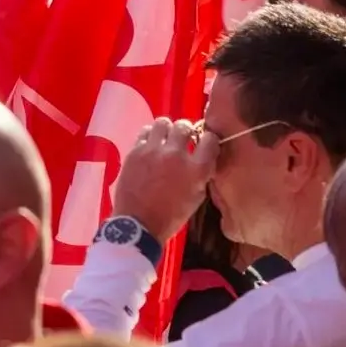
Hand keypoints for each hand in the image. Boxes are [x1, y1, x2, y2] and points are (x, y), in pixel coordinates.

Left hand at [111, 118, 216, 240]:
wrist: (138, 223)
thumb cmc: (171, 215)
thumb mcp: (197, 196)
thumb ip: (202, 174)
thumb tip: (202, 158)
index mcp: (197, 169)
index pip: (210, 139)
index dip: (209, 139)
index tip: (205, 143)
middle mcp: (176, 155)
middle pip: (185, 126)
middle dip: (186, 131)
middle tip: (183, 139)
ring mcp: (153, 151)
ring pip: (163, 122)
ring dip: (167, 129)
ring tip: (166, 139)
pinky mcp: (135, 151)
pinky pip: (145, 131)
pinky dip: (151, 135)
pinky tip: (151, 144)